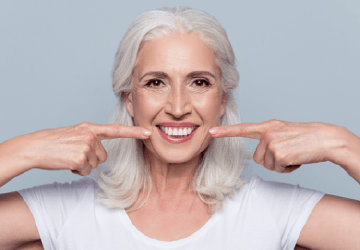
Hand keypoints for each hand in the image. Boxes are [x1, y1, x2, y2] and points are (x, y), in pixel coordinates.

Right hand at [1, 122, 150, 176]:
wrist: (35, 147)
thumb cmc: (55, 142)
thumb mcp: (75, 133)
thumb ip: (91, 137)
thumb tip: (101, 152)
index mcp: (90, 128)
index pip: (116, 130)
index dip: (133, 132)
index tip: (148, 133)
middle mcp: (90, 135)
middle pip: (104, 156)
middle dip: (91, 159)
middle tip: (74, 154)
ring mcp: (86, 146)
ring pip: (95, 164)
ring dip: (84, 165)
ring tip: (69, 157)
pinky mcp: (80, 158)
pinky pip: (86, 171)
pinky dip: (77, 171)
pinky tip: (67, 163)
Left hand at [209, 119, 349, 172]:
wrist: (325, 139)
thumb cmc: (305, 138)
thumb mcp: (284, 133)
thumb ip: (269, 139)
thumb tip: (258, 155)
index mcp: (268, 126)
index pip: (243, 129)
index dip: (226, 132)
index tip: (211, 132)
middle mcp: (268, 132)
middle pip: (257, 158)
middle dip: (271, 161)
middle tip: (287, 153)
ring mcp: (272, 142)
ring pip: (267, 165)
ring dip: (280, 165)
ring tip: (293, 154)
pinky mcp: (279, 152)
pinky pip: (278, 169)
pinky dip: (288, 168)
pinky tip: (297, 159)